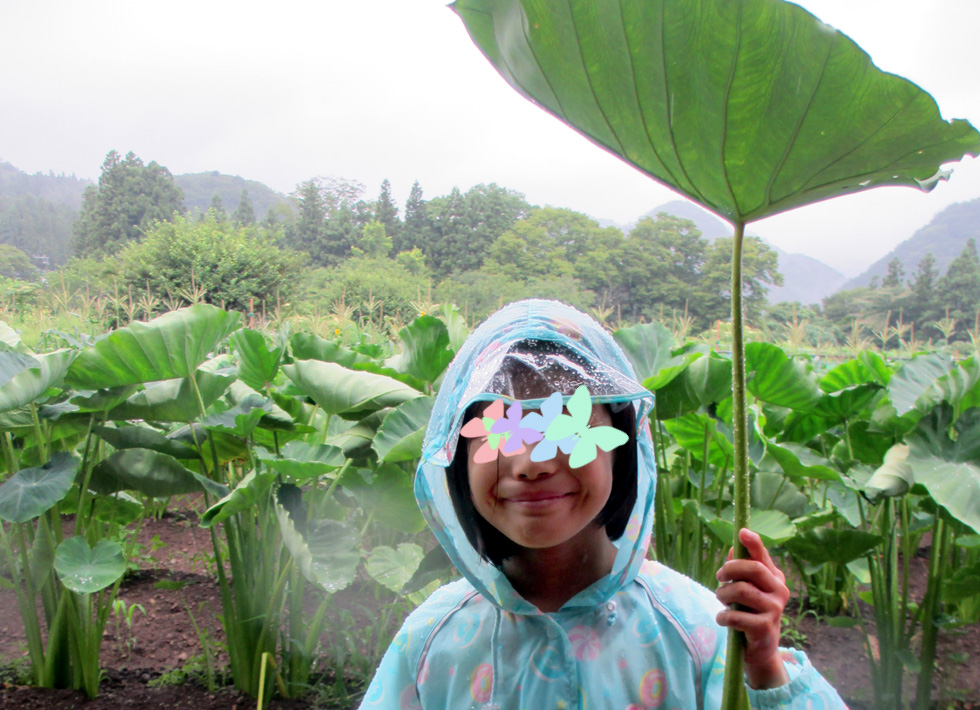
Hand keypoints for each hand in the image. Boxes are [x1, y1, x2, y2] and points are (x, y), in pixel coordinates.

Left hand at [715, 528, 790, 689]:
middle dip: (729, 569)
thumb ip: (742, 569)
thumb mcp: (747, 588)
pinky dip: (723, 617)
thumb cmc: (750, 612)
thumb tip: (734, 546)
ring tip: (720, 600)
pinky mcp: (765, 627)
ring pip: (741, 590)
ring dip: (722, 594)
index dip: (753, 542)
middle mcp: (779, 590)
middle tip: (719, 576)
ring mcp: (774, 609)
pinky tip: (723, 619)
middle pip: (752, 568)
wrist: (760, 648)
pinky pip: (735, 616)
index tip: (742, 532)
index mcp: (774, 577)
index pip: (763, 555)